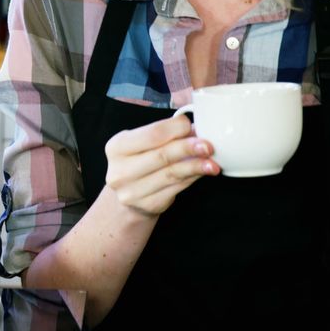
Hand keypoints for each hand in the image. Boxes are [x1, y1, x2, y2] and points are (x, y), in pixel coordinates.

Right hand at [103, 114, 217, 216]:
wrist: (129, 193)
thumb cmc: (140, 161)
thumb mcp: (142, 143)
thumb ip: (164, 134)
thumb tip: (196, 129)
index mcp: (117, 147)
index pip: (152, 134)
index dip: (176, 128)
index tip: (191, 126)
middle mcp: (120, 171)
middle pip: (162, 155)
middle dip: (189, 148)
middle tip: (208, 146)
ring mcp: (133, 191)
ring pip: (172, 173)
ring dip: (196, 166)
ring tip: (212, 162)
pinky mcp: (149, 205)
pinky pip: (177, 188)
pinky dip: (193, 178)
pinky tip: (203, 172)